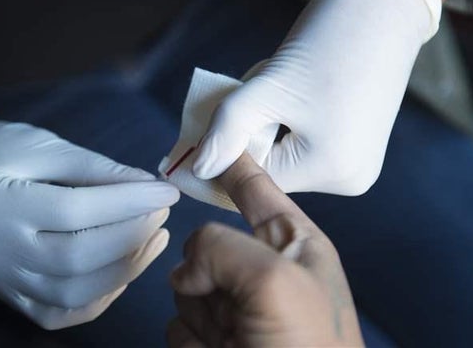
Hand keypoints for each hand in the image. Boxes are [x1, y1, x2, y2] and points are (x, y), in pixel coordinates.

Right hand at [0, 111, 179, 328]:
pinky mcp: (5, 296)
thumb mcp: (44, 144)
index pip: (73, 210)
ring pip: (72, 294)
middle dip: (131, 236)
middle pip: (75, 259)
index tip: (166, 191)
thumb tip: (149, 188)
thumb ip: (96, 168)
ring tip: (154, 237)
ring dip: (125, 269)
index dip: (128, 202)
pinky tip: (124, 267)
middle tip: (162, 212)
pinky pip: (59, 312)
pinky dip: (100, 296)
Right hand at [168, 153, 362, 346]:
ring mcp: (237, 307)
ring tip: (235, 336)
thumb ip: (221, 248)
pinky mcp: (214, 339)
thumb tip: (186, 269)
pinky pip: (178, 325)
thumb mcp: (273, 280)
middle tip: (229, 297)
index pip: (255, 191)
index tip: (203, 143)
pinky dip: (192, 340)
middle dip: (205, 270)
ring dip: (201, 312)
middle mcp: (264, 271)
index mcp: (293, 246)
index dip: (229, 167)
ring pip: (185, 285)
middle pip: (205, 244)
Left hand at [193, 0, 440, 194]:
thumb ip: (228, 129)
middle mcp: (348, 177)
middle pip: (270, 170)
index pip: (256, 180)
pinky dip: (283, 122)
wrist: (386, 5)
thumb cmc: (330, 39)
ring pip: (283, 156)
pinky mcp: (358, 145)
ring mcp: (356, 163)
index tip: (185, 148)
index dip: (220, 160)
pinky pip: (302, 144)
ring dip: (262, 126)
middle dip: (243, 137)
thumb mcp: (268, 86)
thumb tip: (198, 170)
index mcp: (332, 169)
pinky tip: (290, 90)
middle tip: (229, 98)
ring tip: (269, 84)